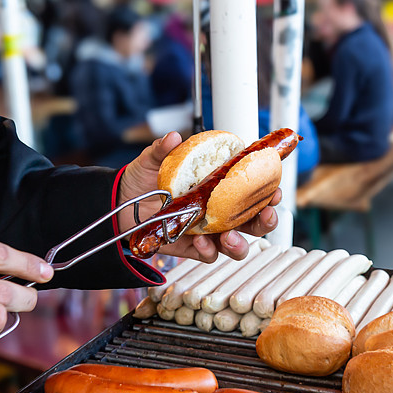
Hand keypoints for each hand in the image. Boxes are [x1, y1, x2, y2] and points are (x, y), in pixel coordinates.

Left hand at [118, 132, 280, 262]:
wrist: (118, 205)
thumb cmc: (141, 181)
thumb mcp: (151, 160)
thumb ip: (162, 149)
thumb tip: (173, 137)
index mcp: (217, 187)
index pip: (250, 189)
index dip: (267, 190)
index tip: (274, 189)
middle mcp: (217, 211)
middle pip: (252, 220)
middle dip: (265, 220)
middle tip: (267, 215)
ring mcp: (206, 231)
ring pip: (236, 243)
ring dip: (240, 243)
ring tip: (231, 238)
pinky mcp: (191, 248)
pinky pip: (208, 254)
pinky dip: (208, 250)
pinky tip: (200, 241)